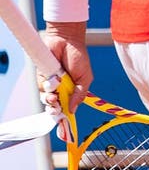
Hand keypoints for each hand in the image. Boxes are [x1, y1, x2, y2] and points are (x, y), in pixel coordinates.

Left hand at [42, 22, 91, 139]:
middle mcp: (60, 90)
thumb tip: (72, 110)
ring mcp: (50, 84)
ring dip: (50, 101)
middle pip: (55, 107)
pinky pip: (41, 88)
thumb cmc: (79, 57)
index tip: (64, 129)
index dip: (64, 119)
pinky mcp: (41, 77)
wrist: (65, 40)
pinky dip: (46, 89)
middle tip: (57, 109)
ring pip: (47, 100)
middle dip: (55, 110)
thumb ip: (80, 94)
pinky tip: (51, 84)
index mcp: (72, 91)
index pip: (67, 108)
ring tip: (53, 97)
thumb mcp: (85, 78)